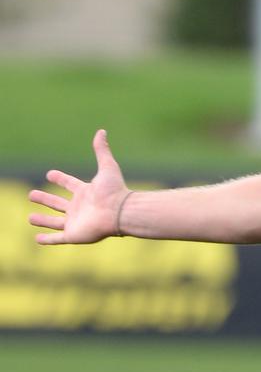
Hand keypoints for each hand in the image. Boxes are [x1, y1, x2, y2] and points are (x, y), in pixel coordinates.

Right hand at [28, 129, 130, 244]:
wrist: (120, 212)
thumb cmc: (115, 191)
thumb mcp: (107, 166)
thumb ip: (102, 150)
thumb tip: (101, 131)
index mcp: (86, 192)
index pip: (70, 184)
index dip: (61, 179)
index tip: (50, 174)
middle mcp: (80, 208)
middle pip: (59, 204)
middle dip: (46, 199)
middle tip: (31, 194)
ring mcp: (76, 222)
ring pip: (56, 222)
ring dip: (43, 220)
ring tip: (30, 218)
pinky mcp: (74, 235)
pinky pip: (57, 239)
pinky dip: (47, 240)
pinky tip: (37, 239)